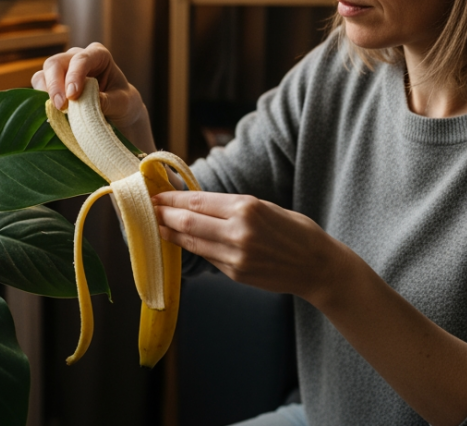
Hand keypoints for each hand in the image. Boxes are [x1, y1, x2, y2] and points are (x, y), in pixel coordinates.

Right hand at [32, 43, 151, 150]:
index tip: (73, 95)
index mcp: (98, 55)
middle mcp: (76, 57)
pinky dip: (42, 99)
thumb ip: (108, 101)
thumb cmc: (121, 101)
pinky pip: (40, 87)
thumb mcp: (122, 102)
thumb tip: (89, 102)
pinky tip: (51, 112)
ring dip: (46, 93)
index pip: (82, 59)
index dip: (75, 75)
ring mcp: (62, 69)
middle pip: (56, 63)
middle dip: (55, 84)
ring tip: (56, 111)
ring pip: (43, 73)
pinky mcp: (52, 83)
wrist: (116, 109)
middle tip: (60, 106)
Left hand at [153, 190, 345, 302]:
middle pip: (187, 222)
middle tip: (147, 208)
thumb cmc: (296, 231)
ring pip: (191, 242)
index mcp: (247, 208)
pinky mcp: (236, 274)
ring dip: (169, 233)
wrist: (319, 267)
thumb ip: (232, 206)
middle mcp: (239, 232)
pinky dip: (190, 247)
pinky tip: (179, 241)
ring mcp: (236, 256)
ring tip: (155, 224)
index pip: (197, 201)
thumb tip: (197, 202)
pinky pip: (206, 256)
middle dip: (163, 214)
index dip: (172, 198)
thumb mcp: (266, 207)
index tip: (156, 194)